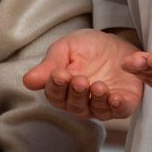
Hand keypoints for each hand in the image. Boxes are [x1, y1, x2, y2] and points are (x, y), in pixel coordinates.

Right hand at [22, 28, 146, 120]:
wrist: (117, 41)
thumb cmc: (88, 47)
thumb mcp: (66, 48)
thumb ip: (50, 64)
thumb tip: (27, 81)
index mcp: (63, 90)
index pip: (55, 94)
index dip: (56, 86)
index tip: (59, 74)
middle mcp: (81, 102)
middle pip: (74, 105)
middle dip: (76, 93)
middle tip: (79, 80)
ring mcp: (102, 105)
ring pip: (95, 110)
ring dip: (96, 99)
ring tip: (98, 85)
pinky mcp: (124, 104)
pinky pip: (119, 110)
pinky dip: (117, 106)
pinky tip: (114, 97)